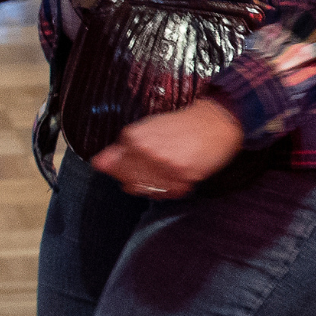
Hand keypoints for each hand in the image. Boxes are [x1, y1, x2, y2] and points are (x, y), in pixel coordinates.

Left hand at [90, 97, 246, 199]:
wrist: (217, 122)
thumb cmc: (183, 124)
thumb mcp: (149, 127)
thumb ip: (122, 146)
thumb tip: (98, 163)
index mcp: (134, 137)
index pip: (110, 164)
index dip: (120, 164)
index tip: (133, 160)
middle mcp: (146, 151)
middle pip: (127, 179)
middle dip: (137, 175)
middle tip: (155, 163)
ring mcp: (164, 166)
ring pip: (145, 188)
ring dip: (153, 182)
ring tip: (166, 168)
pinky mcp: (182, 178)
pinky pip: (166, 194)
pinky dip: (168, 189)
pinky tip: (176, 174)